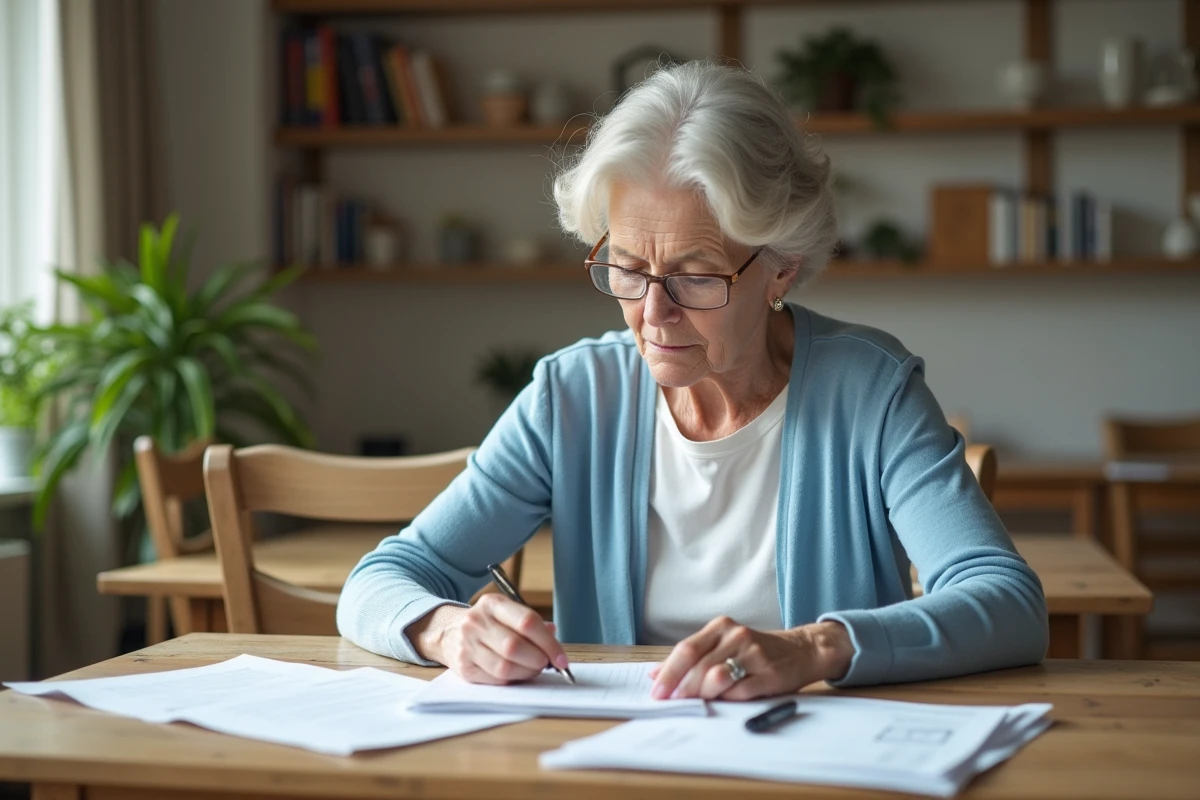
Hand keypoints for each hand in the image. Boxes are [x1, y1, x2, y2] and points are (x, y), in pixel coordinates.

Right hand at [409, 594, 569, 684]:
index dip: (549, 643)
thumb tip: (553, 635)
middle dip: (538, 659)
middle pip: (515, 646)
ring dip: (527, 672)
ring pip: (505, 666)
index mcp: (493, 604)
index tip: (562, 658)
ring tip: (533, 669)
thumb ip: (530, 623)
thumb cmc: (487, 623)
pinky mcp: (464, 667)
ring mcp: (467, 645)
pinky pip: (496, 679)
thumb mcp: (506, 613)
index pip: (527, 622)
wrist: (447, 631)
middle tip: (547, 664)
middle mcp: (477, 622)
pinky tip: (517, 674)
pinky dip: (513, 679)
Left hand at [648, 616, 854, 700]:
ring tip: (696, 702)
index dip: (668, 672)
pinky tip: (721, 702)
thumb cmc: (755, 651)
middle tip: (673, 703)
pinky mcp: (770, 674)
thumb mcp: (723, 645)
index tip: (657, 691)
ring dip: (702, 694)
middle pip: (699, 666)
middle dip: (682, 688)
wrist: (801, 650)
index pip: (686, 649)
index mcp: (721, 627)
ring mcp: (754, 654)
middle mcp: (737, 636)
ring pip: (716, 677)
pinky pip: (740, 691)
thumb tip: (655, 673)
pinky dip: (726, 699)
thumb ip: (692, 657)